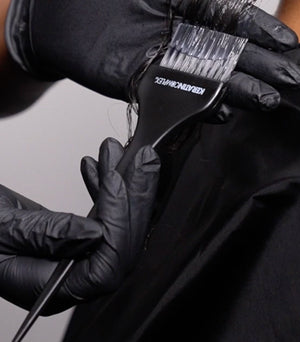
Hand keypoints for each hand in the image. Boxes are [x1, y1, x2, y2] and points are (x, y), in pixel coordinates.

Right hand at [0, 138, 159, 313]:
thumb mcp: (4, 231)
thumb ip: (48, 234)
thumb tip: (96, 233)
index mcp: (50, 289)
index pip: (105, 266)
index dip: (118, 222)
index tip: (116, 180)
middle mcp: (69, 277)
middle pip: (120, 242)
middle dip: (133, 194)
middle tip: (143, 158)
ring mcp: (73, 257)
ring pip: (116, 223)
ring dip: (121, 183)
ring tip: (119, 152)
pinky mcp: (72, 238)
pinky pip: (100, 215)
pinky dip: (100, 188)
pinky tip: (96, 165)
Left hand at [5, 0, 299, 109]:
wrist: (43, 8)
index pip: (226, 12)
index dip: (257, 26)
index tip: (286, 39)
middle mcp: (177, 29)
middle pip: (227, 49)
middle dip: (262, 63)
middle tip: (294, 77)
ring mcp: (159, 56)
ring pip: (206, 75)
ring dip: (238, 88)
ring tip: (269, 100)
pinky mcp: (135, 79)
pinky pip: (171, 94)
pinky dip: (195, 104)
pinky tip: (220, 112)